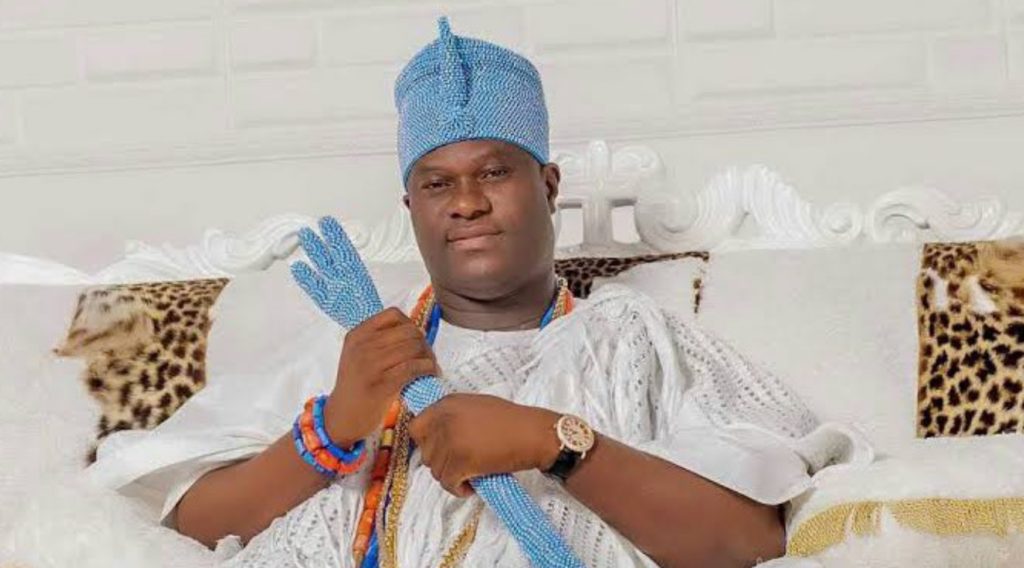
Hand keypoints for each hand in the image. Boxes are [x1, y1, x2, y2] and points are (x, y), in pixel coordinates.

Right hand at [323, 308, 438, 446]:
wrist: (341, 417)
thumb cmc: (357, 386)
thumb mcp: (358, 355)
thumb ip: (379, 340)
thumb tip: (416, 332)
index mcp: (357, 334)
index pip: (394, 314)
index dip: (411, 325)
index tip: (416, 341)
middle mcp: (362, 345)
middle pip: (409, 331)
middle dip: (425, 343)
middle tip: (428, 358)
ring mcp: (370, 364)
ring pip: (414, 347)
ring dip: (429, 357)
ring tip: (431, 368)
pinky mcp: (381, 383)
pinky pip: (413, 367)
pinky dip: (427, 369)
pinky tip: (429, 374)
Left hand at [408, 394, 560, 497]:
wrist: (533, 434)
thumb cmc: (511, 421)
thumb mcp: (476, 407)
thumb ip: (453, 416)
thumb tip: (436, 436)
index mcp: (446, 404)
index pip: (416, 427)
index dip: (428, 444)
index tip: (442, 451)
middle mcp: (444, 420)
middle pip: (426, 453)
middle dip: (442, 463)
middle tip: (461, 466)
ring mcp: (450, 441)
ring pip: (436, 471)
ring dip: (452, 478)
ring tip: (471, 475)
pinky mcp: (460, 462)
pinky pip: (448, 484)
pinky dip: (459, 489)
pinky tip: (472, 486)